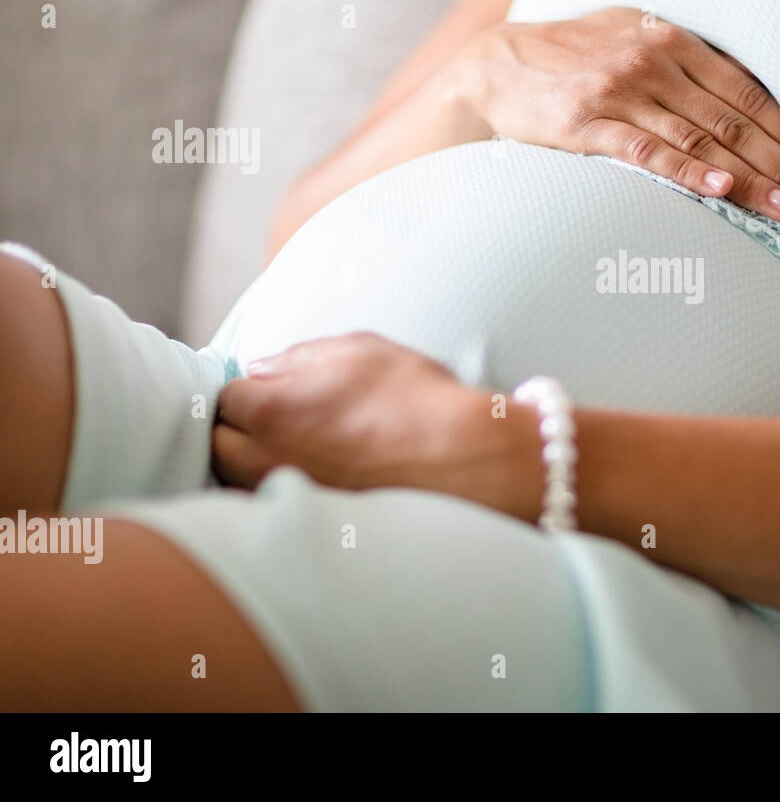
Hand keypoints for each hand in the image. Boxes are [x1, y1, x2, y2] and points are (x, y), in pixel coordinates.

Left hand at [211, 333, 543, 520]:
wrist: (467, 461)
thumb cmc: (418, 400)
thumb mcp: (362, 351)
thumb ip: (300, 356)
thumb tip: (262, 368)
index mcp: (271, 410)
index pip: (223, 398)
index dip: (245, 389)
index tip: (267, 388)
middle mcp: (267, 460)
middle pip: (217, 446)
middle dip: (234, 429)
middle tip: (268, 418)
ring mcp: (289, 497)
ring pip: (238, 483)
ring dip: (249, 463)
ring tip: (287, 449)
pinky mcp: (311, 523)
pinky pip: (272, 508)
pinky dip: (276, 493)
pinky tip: (308, 478)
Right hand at [450, 6, 779, 221]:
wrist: (496, 65)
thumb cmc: (574, 59)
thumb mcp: (635, 40)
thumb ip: (687, 66)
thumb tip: (744, 101)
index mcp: (675, 41)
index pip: (748, 94)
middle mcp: (655, 61)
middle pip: (734, 121)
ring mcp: (621, 91)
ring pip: (701, 141)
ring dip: (752, 179)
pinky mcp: (587, 122)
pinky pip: (647, 151)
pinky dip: (688, 171)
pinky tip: (721, 189)